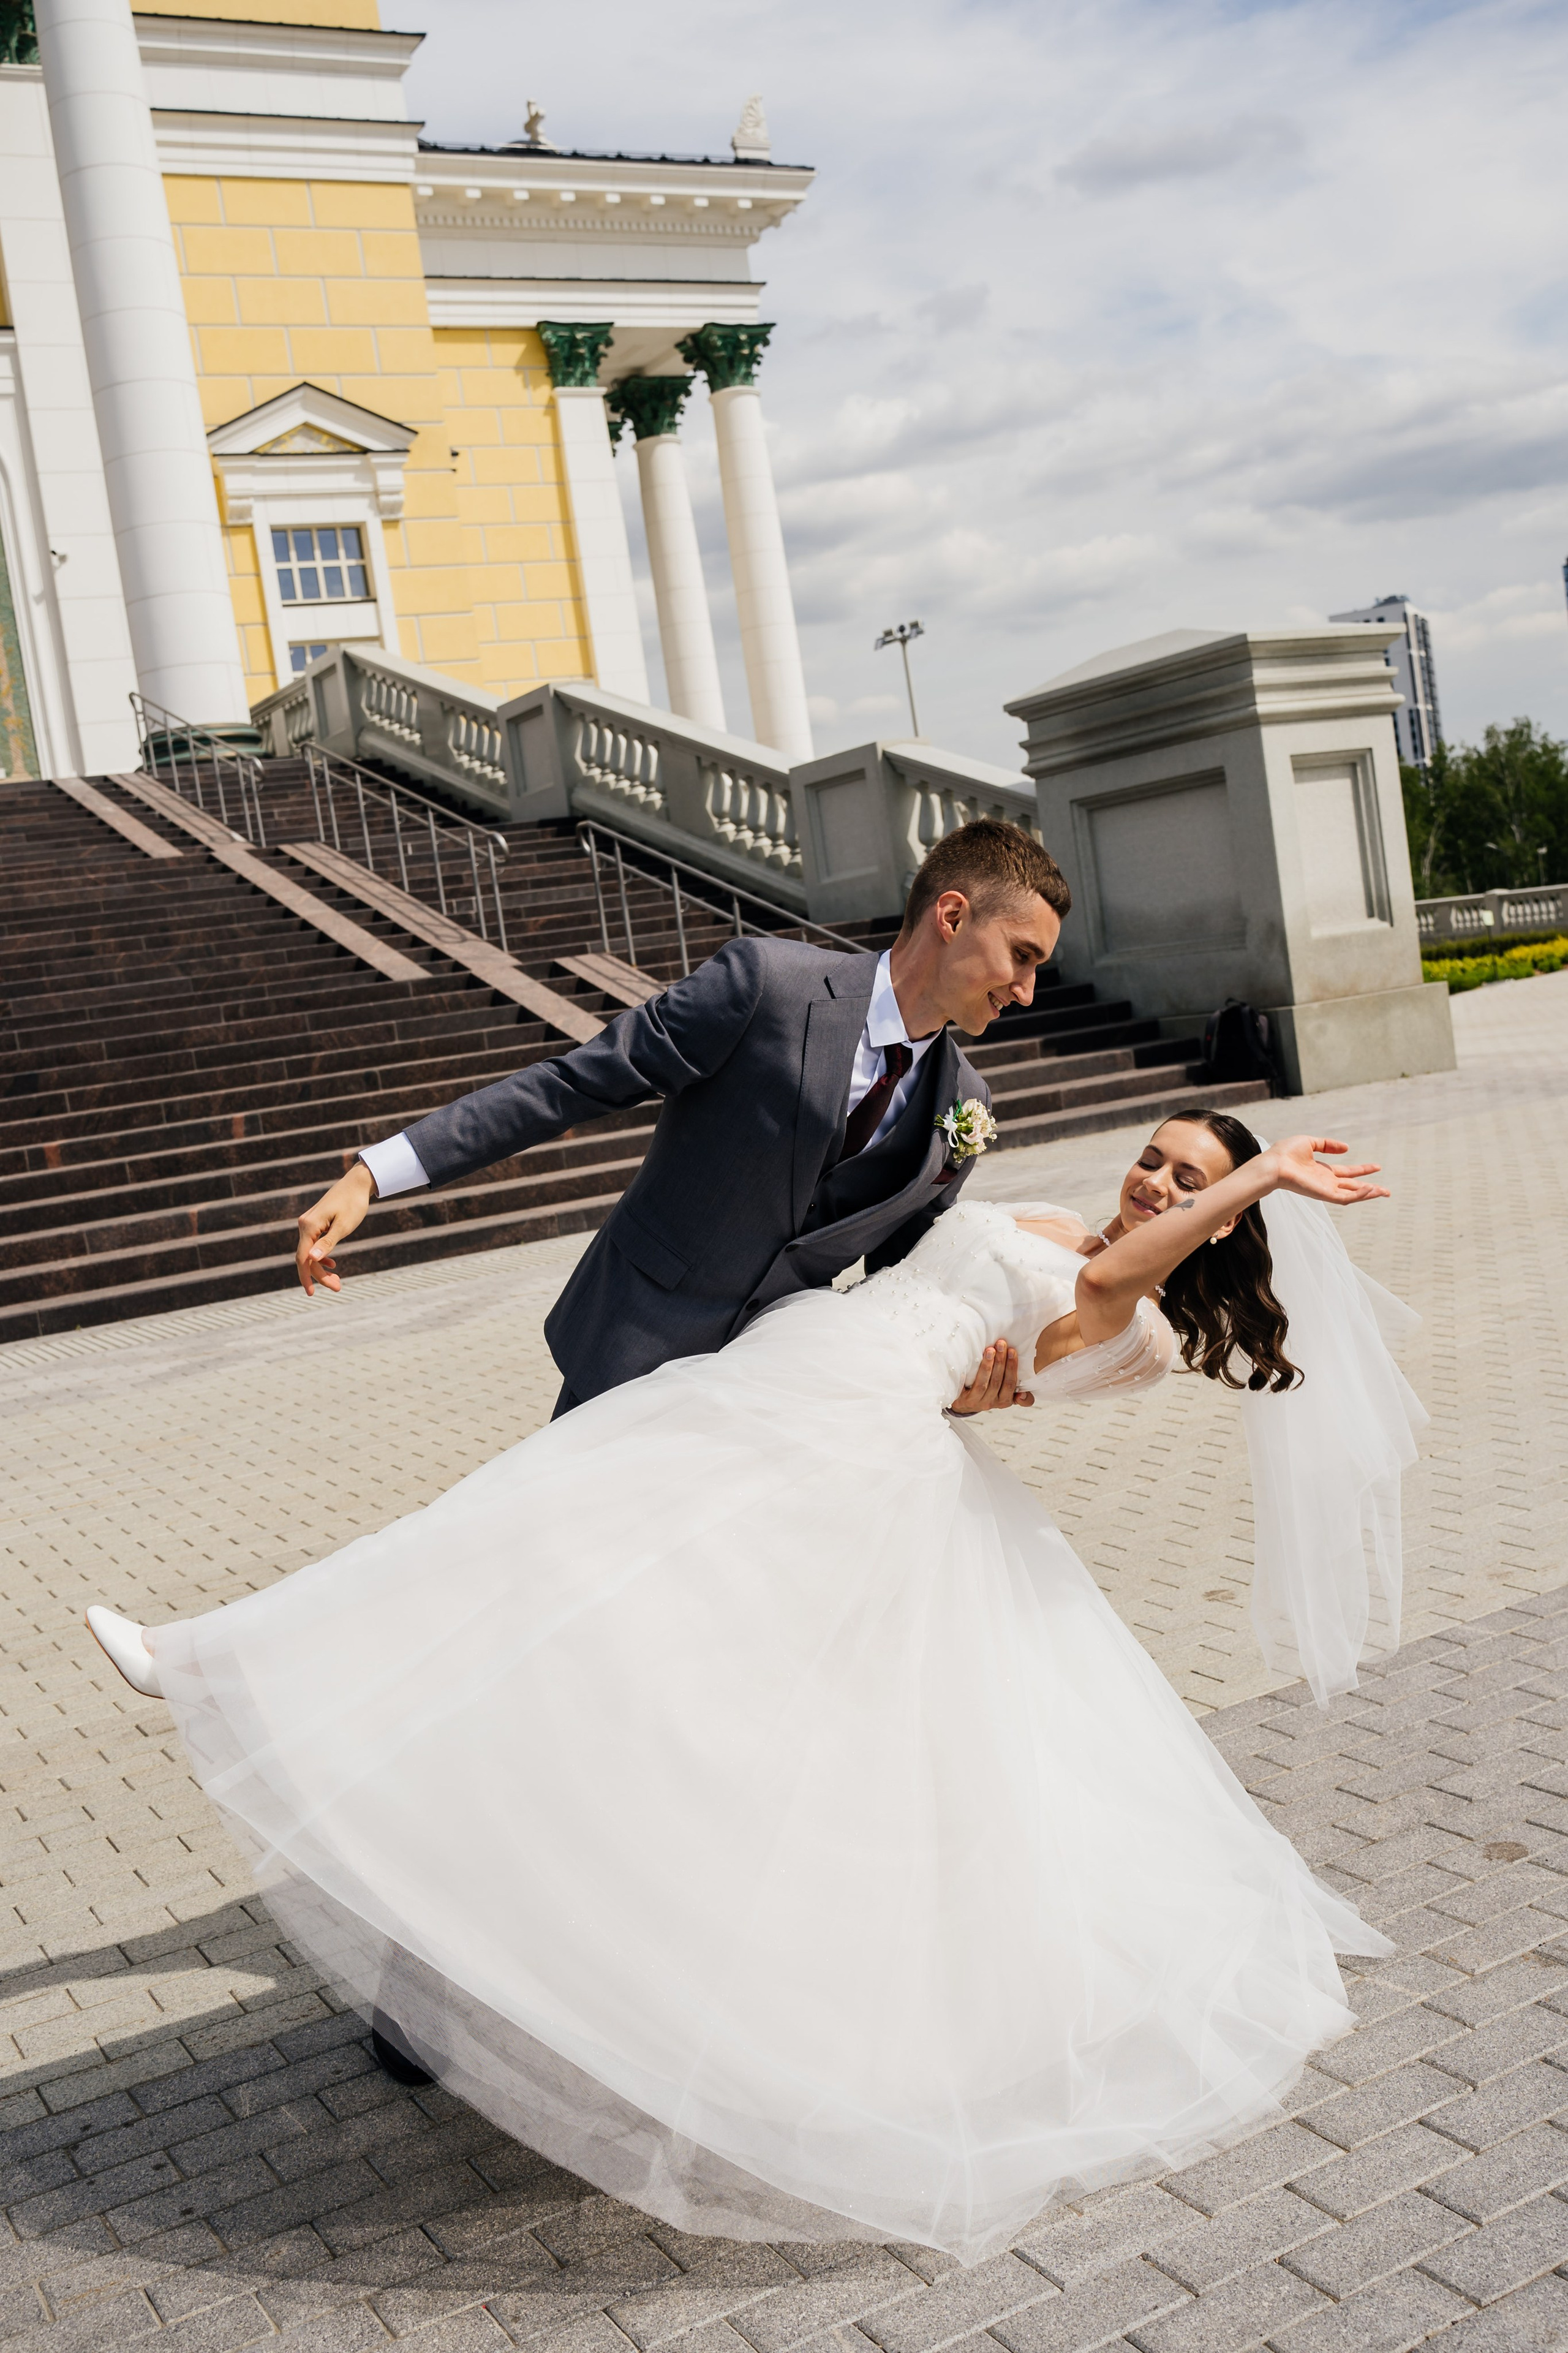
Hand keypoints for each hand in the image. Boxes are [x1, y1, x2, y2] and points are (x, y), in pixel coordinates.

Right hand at [296, 1161, 376, 1295]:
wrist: (357, 1183)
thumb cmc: (354, 1204)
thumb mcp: (344, 1226)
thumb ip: (328, 1243)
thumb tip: (312, 1259)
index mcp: (309, 1226)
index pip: (303, 1258)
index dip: (306, 1277)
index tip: (312, 1293)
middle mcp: (304, 1224)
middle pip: (306, 1257)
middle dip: (320, 1275)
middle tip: (338, 1287)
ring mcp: (308, 1223)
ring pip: (310, 1252)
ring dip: (321, 1268)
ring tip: (336, 1280)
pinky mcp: (315, 1223)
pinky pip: (313, 1244)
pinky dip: (321, 1257)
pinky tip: (332, 1265)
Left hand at [949, 1342, 1034, 1414]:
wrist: (964, 1403)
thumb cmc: (986, 1391)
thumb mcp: (1003, 1393)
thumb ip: (1016, 1390)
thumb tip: (1023, 1394)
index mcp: (1005, 1400)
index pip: (1011, 1383)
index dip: (1013, 1368)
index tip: (1012, 1351)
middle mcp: (993, 1402)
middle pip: (998, 1381)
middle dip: (1001, 1361)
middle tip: (1001, 1343)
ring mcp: (978, 1402)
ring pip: (985, 1383)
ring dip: (988, 1365)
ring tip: (990, 1350)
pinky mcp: (966, 1400)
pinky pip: (971, 1386)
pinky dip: (972, 1375)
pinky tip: (971, 1362)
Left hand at [1266, 1135, 1389, 1207]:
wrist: (1273, 1164)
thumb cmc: (1285, 1153)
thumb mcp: (1310, 1142)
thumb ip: (1328, 1145)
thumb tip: (1347, 1148)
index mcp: (1322, 1171)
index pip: (1347, 1172)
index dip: (1362, 1170)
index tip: (1377, 1167)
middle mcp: (1326, 1182)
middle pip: (1353, 1187)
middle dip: (1371, 1189)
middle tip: (1387, 1191)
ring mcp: (1325, 1190)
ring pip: (1352, 1195)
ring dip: (1369, 1194)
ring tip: (1384, 1192)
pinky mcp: (1324, 1195)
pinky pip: (1345, 1198)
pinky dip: (1359, 1196)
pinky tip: (1371, 1190)